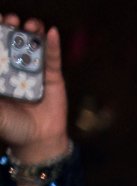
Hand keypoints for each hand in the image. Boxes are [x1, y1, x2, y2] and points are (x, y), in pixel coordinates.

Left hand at [0, 16, 66, 167]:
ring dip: (30, 32)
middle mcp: (14, 68)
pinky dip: (53, 45)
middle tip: (10, 20)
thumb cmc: (12, 126)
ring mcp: (35, 72)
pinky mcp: (53, 78)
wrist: (38, 142)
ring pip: (32, 47)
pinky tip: (51, 32)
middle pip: (12, 42)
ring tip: (29, 24)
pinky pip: (53, 59)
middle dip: (10, 28)